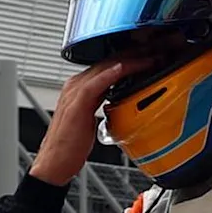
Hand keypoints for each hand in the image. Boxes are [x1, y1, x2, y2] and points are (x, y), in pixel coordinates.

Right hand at [31, 52, 161, 185]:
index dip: (132, 59)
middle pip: (109, 61)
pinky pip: (95, 83)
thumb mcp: (93, 119)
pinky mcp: (76, 102)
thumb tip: (118, 100)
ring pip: (105, 67)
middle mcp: (77, 85)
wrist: (54, 163)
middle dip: (135, 54)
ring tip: (150, 56)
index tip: (152, 56)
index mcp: (81, 87)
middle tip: (157, 49)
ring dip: (130, 60)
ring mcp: (75, 91)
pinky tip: (123, 67)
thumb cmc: (70, 146)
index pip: (109, 66)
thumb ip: (103, 105)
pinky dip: (110, 74)